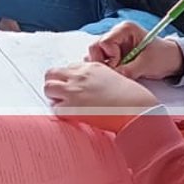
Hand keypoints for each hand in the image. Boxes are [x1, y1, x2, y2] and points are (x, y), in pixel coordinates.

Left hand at [43, 62, 159, 132]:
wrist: (136, 109)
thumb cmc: (132, 97)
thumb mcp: (115, 78)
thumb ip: (98, 79)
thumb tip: (90, 88)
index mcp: (92, 67)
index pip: (68, 67)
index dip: (68, 78)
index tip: (73, 87)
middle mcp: (80, 75)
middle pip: (51, 74)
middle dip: (54, 84)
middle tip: (62, 95)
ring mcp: (74, 91)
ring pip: (48, 88)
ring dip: (54, 96)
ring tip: (65, 105)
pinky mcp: (72, 107)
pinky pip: (55, 108)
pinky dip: (61, 113)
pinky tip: (73, 116)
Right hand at [86, 21, 183, 80]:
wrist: (172, 61)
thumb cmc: (163, 56)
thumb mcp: (147, 64)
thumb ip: (128, 70)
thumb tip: (112, 78)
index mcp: (125, 29)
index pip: (104, 42)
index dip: (109, 57)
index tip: (120, 65)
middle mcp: (116, 34)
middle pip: (95, 48)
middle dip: (101, 62)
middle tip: (115, 72)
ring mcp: (114, 45)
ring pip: (95, 56)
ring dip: (103, 67)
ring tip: (117, 73)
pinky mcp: (113, 55)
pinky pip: (101, 62)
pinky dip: (105, 70)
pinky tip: (116, 74)